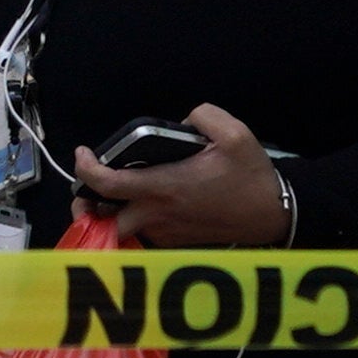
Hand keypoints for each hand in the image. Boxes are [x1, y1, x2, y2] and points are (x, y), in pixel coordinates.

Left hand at [65, 99, 290, 247]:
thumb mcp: (235, 135)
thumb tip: (183, 120)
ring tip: (110, 196)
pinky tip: (144, 203)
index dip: (85, 169)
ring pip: (123, 229)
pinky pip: (144, 234)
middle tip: (86, 192)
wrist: (274, 214)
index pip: (107, 184)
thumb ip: (204, 116)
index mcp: (164, 187)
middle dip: (86, 208)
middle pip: (104, 221)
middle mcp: (158, 214)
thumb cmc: (252, 177)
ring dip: (111, 214)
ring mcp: (165, 232)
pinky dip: (135, 221)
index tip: (83, 154)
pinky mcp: (175, 242)